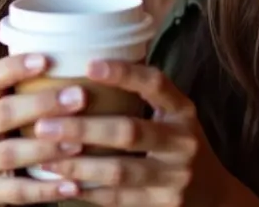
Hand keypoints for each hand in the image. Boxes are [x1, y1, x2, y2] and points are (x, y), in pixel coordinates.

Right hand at [0, 53, 86, 205]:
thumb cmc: (11, 133)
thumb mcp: (12, 108)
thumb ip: (33, 88)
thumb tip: (83, 54)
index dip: (15, 66)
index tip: (46, 58)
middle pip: (3, 112)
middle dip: (42, 104)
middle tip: (79, 97)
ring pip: (10, 153)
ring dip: (46, 148)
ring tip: (79, 143)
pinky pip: (17, 192)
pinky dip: (46, 189)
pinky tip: (74, 185)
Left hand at [31, 61, 258, 206]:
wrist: (214, 196)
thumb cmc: (179, 145)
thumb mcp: (174, 116)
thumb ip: (143, 97)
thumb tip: (87, 65)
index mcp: (184, 111)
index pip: (156, 84)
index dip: (124, 73)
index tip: (89, 65)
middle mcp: (183, 142)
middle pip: (129, 131)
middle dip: (82, 128)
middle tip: (44, 124)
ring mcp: (175, 178)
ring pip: (119, 171)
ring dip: (77, 165)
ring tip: (44, 157)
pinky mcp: (163, 206)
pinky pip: (117, 200)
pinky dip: (87, 191)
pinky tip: (62, 184)